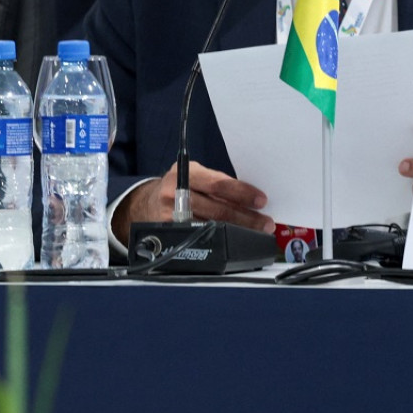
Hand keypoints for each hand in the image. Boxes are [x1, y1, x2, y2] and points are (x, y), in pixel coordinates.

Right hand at [112, 160, 272, 243]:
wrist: (147, 203)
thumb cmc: (179, 187)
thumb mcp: (194, 175)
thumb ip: (217, 184)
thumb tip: (250, 199)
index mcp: (184, 173)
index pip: (218, 184)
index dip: (242, 193)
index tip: (261, 200)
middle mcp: (175, 194)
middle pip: (217, 210)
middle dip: (246, 218)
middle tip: (265, 223)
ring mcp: (171, 216)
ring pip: (212, 227)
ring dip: (239, 231)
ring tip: (257, 232)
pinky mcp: (171, 233)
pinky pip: (201, 237)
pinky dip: (222, 238)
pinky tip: (234, 239)